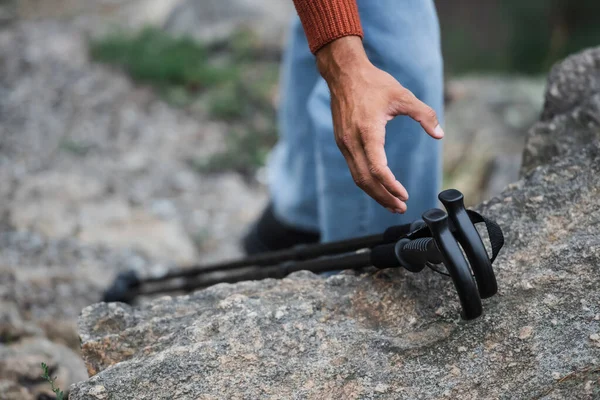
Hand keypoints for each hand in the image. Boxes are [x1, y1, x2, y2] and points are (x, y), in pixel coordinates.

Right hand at [316, 36, 443, 213]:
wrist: (344, 74)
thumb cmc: (374, 83)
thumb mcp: (404, 96)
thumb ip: (424, 115)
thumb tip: (440, 134)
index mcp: (367, 130)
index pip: (377, 168)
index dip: (391, 185)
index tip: (405, 195)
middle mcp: (352, 141)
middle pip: (366, 180)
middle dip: (384, 197)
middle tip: (401, 207)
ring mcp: (344, 144)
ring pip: (358, 178)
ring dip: (375, 193)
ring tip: (392, 204)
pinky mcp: (342, 143)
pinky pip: (354, 169)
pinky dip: (367, 182)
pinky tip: (380, 187)